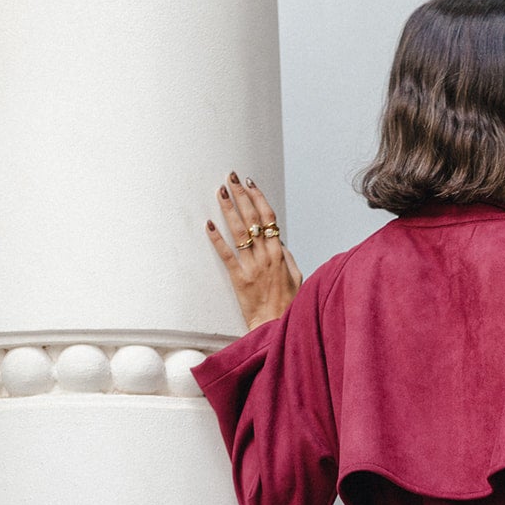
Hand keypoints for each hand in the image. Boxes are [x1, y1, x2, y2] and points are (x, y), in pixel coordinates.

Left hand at [204, 172, 303, 329]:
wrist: (276, 327)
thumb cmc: (288, 305)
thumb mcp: (296, 278)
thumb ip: (287, 257)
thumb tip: (278, 240)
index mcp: (280, 254)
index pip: (269, 218)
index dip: (259, 198)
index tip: (250, 183)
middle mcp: (267, 257)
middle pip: (253, 219)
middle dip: (241, 195)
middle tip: (230, 177)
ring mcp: (252, 267)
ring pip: (240, 232)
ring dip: (229, 210)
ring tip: (220, 191)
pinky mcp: (239, 279)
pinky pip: (227, 255)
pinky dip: (217, 239)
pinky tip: (208, 224)